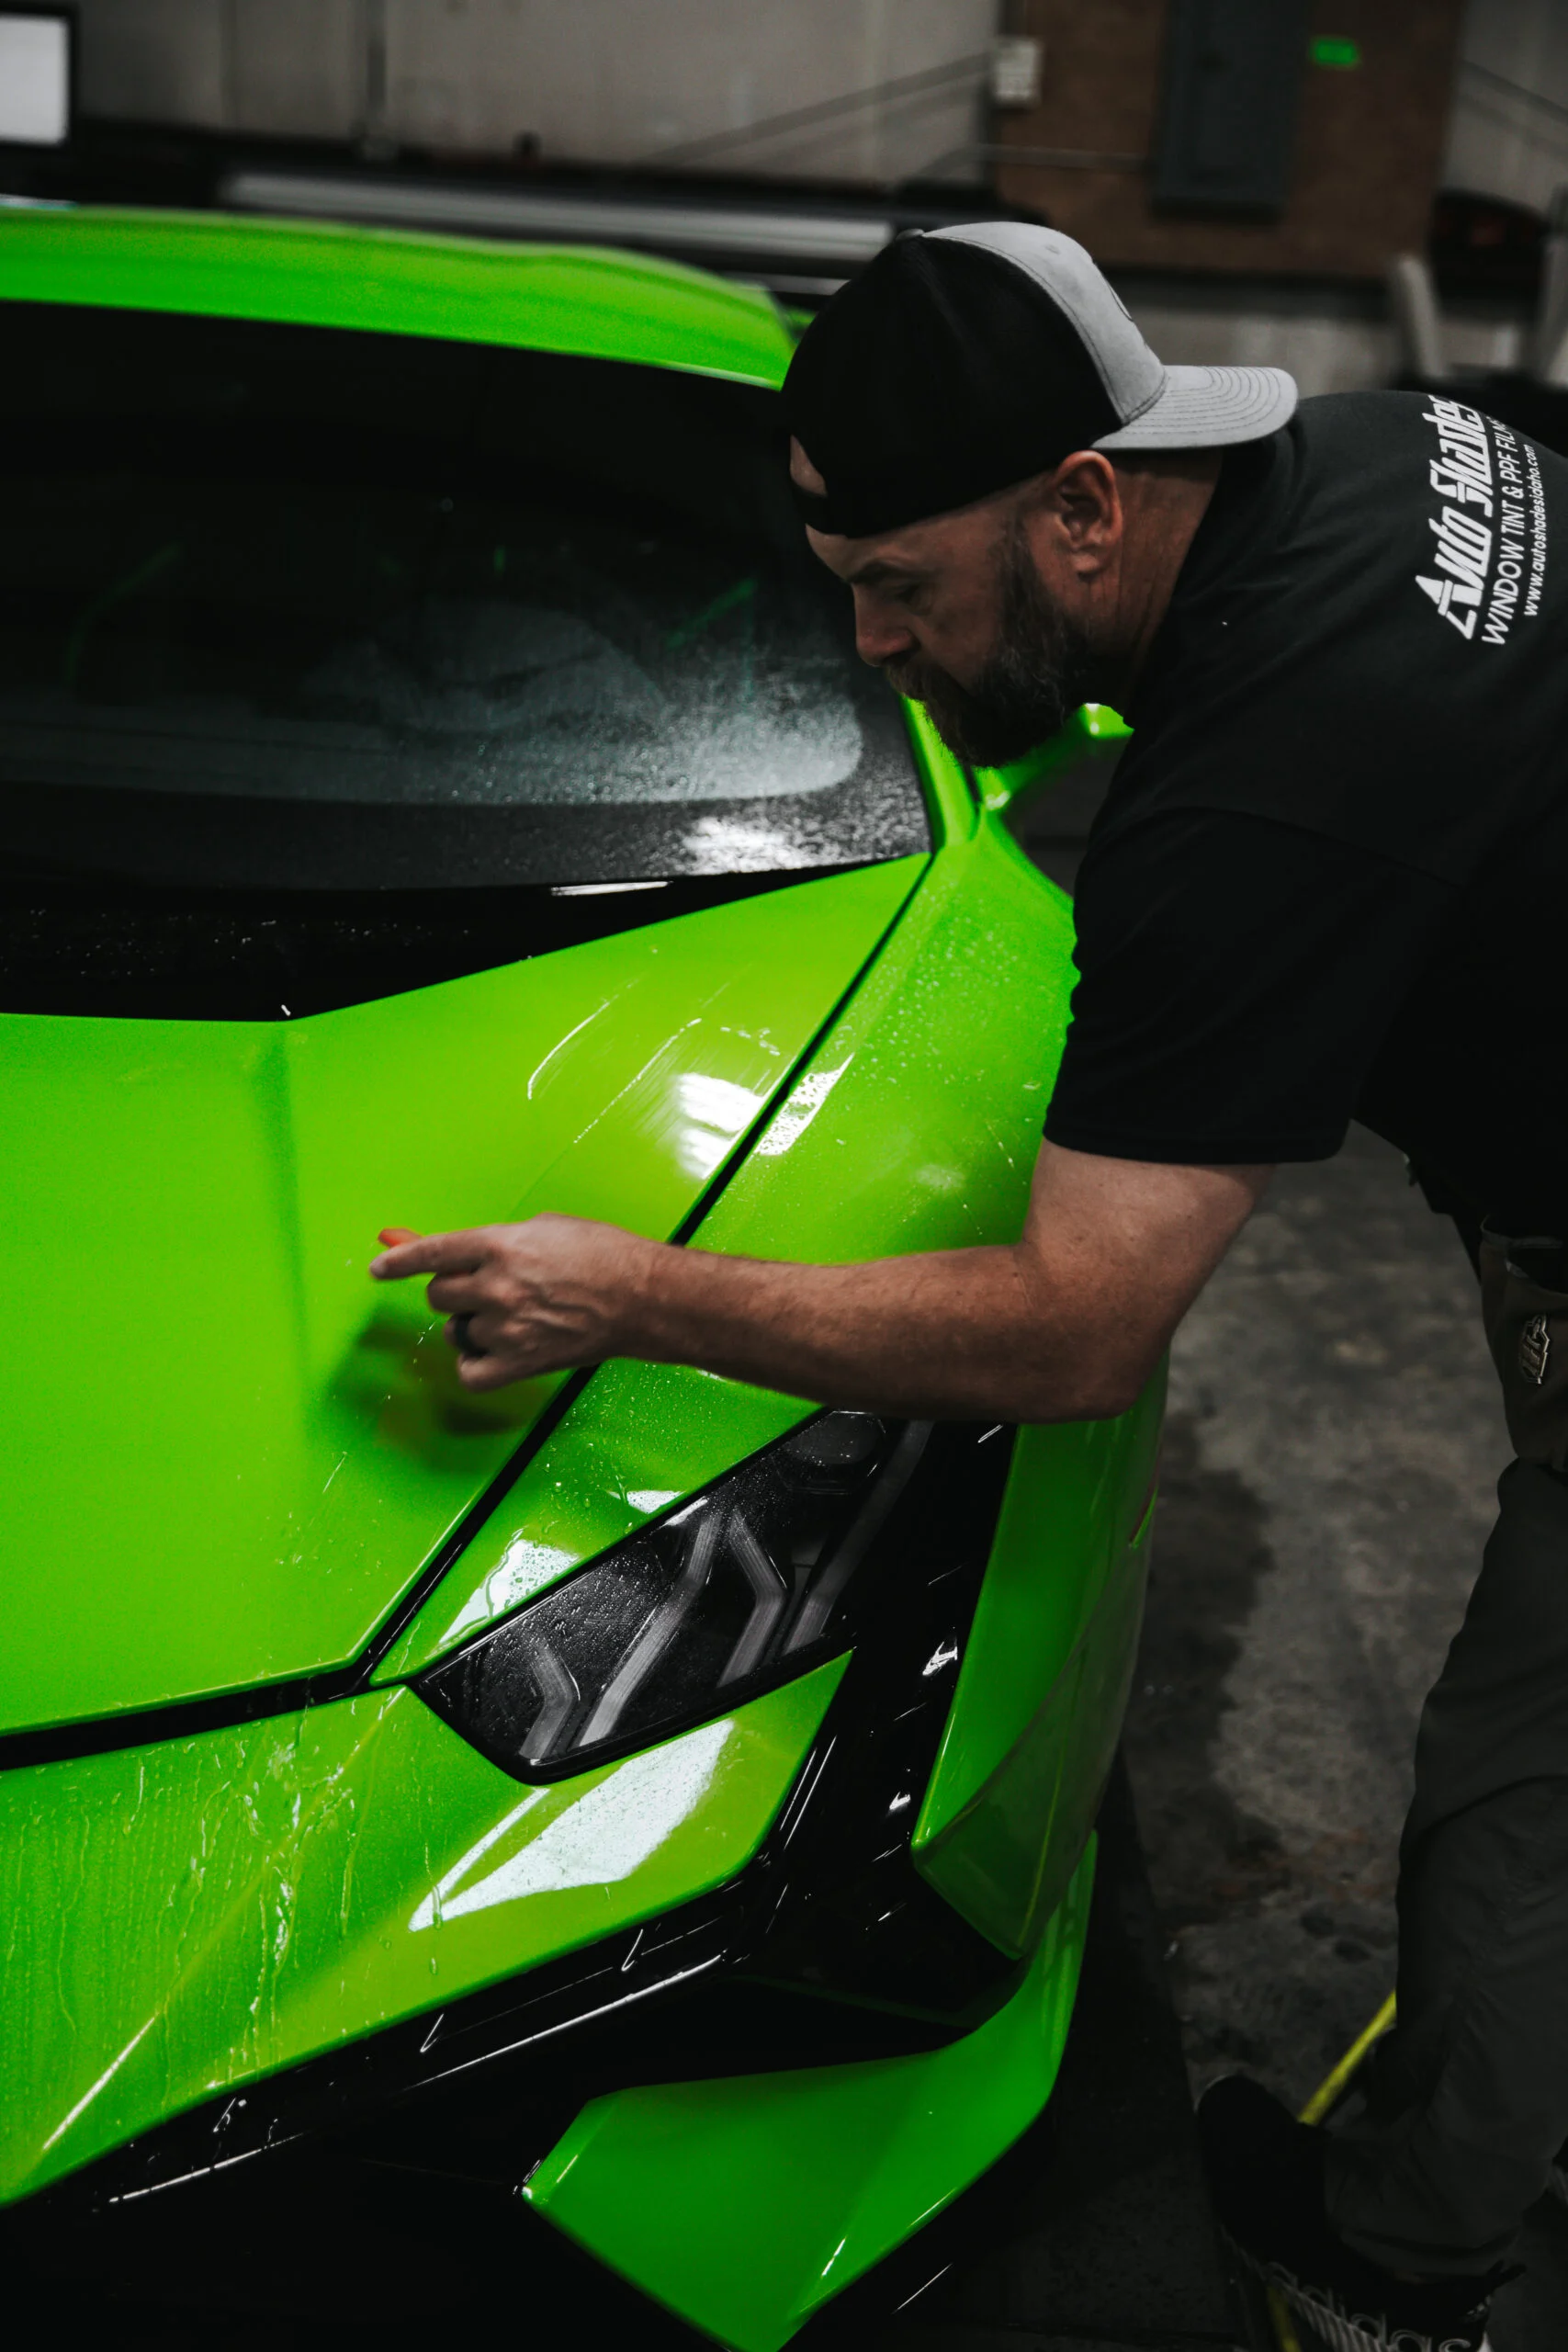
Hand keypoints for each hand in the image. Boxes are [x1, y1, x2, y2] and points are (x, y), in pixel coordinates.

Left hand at [369, 1217, 655, 1391]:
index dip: (398, 1261)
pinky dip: (475, 1362)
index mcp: (500, 1245)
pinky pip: (470, 1371)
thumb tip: (439, 1248)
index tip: (379, 1268)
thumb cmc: (601, 1255)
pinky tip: (494, 1350)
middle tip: (484, 1288)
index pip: (431, 1254)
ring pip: (456, 1331)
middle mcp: (497, 1287)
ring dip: (471, 1323)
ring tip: (510, 1315)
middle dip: (454, 1290)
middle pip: (439, 1295)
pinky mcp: (520, 1363)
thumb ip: (488, 1239)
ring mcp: (507, 1328)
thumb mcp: (543, 1227)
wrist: (642, 1297)